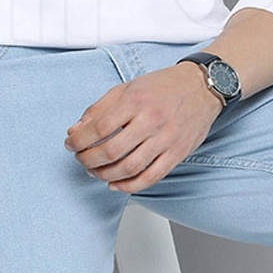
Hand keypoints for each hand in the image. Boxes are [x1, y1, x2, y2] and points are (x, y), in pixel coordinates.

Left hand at [64, 62, 222, 193]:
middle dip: (88, 160)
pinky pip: (151, 177)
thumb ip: (100, 108)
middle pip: (111, 151)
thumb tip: (76, 130)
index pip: (99, 127)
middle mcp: (151, 120)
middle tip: (81, 159)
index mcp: (136, 100)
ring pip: (129, 168)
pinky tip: (116, 184)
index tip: (70, 143)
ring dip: (105, 175)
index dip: (79, 140)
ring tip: (95, 171)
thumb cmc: (164, 86)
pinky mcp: (177, 153)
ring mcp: (166, 139)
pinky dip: (129, 186)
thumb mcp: (128, 87)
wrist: (202, 87)